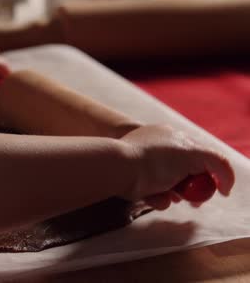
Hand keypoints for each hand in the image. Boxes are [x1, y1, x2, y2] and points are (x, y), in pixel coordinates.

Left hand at [120, 125, 234, 209]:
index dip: (213, 175)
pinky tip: (150, 198)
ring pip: (168, 185)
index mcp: (174, 137)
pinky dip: (154, 197)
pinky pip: (150, 191)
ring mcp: (144, 162)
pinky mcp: (131, 176)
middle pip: (185, 173)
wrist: (114, 169)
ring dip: (171, 195)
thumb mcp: (192, 156)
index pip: (202, 156)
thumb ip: (216, 163)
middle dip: (191, 189)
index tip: (218, 192)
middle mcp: (158, 147)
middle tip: (193, 202)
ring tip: (164, 197)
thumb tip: (224, 182)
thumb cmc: (152, 162)